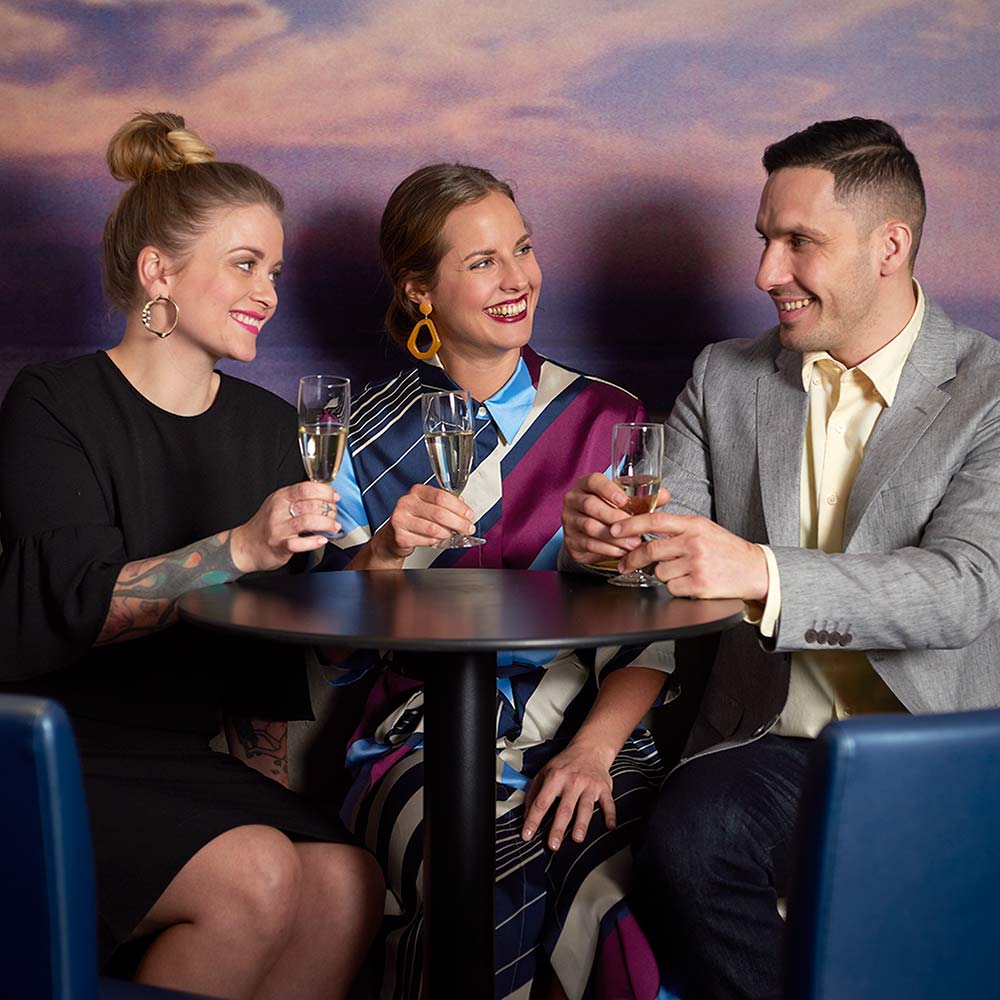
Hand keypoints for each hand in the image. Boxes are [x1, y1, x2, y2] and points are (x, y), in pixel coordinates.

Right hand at [230, 482, 339, 572]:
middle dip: (329, 510)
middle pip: (310, 504)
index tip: (335, 497)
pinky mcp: (279, 545)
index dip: (324, 491)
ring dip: (326, 524)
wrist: (245, 545)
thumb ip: (299, 499)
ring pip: (307, 521)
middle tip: (334, 515)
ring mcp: (278, 528)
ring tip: (333, 527)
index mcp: (281, 497)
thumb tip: (326, 496)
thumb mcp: (279, 504)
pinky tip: (322, 540)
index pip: (306, 488)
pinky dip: (314, 542)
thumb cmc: (266, 525)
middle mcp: (279, 510)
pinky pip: (299, 543)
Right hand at [367, 484, 473, 565]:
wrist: (393, 535)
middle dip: (458, 523)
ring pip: (434, 529)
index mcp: (417, 491)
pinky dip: (435, 542)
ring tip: (449, 534)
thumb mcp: (429, 505)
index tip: (469, 515)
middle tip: (467, 528)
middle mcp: (407, 503)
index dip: (459, 507)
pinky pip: (426, 541)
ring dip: (447, 533)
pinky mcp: (401, 536)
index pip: (441, 496)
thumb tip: (464, 508)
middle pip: (439, 513)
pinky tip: (435, 539)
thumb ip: (446, 504)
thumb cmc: (414, 519)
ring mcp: (401, 519)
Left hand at [521, 742, 615, 850]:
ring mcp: (589, 785)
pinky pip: (608, 803)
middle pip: (564, 809)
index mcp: (555, 777)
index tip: (528, 834)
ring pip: (585, 807)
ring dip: (581, 824)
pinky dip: (610, 815)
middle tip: (553, 845)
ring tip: (577, 839)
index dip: (533, 820)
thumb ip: (534, 793)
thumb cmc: (565, 763)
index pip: (541, 802)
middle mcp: (572, 781)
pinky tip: (609, 827)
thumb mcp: (544, 772)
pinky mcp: (604, 788)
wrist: (590, 748)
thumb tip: (526, 815)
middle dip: (558, 828)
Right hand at [562, 473, 670, 564]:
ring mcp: (570, 520)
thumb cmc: (607, 511)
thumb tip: (664, 495)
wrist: (588, 534)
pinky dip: (607, 549)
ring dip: (614, 537)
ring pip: (590, 526)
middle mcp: (574, 500)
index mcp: (586, 485)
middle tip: (635, 528)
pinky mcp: (571, 539)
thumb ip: (643, 498)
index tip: (624, 500)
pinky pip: (588, 544)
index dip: (608, 489)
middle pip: (590, 505)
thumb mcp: (622, 501)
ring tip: (632, 543)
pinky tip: (621, 551)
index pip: (593, 481)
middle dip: (615, 518)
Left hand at [611, 512, 768, 600]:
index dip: (630, 524)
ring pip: (660, 572)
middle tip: (623, 564)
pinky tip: (691, 583)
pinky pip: (672, 588)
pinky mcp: (700, 585)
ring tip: (682, 572)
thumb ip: (678, 528)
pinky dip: (676, 588)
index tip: (614, 529)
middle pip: (650, 549)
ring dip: (664, 575)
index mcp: (694, 525)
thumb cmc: (726, 550)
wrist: (755, 570)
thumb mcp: (705, 529)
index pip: (655, 520)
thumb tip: (645, 529)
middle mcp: (694, 543)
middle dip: (631, 558)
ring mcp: (697, 564)